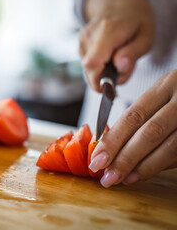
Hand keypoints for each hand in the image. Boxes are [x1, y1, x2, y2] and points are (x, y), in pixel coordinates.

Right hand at [79, 0, 154, 90]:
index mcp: (107, 31)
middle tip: (121, 73)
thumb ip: (132, 54)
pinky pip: (87, 63)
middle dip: (103, 78)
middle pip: (88, 69)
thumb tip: (119, 67)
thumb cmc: (135, 22)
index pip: (93, 64)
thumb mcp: (145, 37)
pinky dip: (98, 65)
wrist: (119, 4)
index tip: (108, 90)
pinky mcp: (80, 43)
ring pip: (87, 68)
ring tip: (117, 60)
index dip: (97, 82)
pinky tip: (108, 56)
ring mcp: (82, 39)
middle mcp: (90, 35)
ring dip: (102, 71)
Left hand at [89, 69, 176, 186]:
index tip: (96, 159)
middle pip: (150, 133)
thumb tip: (106, 144)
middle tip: (107, 177)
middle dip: (125, 158)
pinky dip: (162, 166)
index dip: (113, 140)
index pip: (133, 116)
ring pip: (170, 146)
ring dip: (143, 167)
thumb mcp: (162, 95)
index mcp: (167, 85)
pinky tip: (143, 174)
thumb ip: (139, 116)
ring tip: (123, 179)